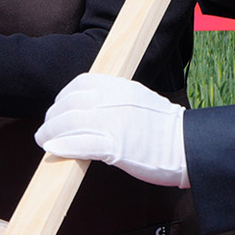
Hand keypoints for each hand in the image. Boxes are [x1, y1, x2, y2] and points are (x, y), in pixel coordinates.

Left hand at [35, 72, 188, 187]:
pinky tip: (55, 150)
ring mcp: (112, 123)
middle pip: (69, 105)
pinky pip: (79, 144)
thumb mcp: (140, 100)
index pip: (80, 84)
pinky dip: (63, 146)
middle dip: (53, 118)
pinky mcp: (115, 147)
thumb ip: (116, 100)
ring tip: (45, 141)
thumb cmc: (165, 128)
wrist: (189, 145)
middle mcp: (113, 101)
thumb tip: (93, 107)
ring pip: (68, 123)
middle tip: (47, 130)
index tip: (58, 108)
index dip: (63, 97)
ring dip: (51, 133)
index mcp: (120, 87)